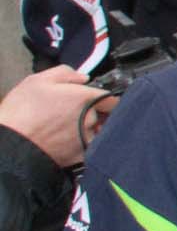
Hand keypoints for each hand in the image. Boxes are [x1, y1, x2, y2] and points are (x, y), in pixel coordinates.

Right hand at [0, 67, 114, 167]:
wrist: (10, 144)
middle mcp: (91, 119)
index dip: (105, 99)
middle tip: (71, 113)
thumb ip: (65, 74)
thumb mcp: (38, 81)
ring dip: (86, 129)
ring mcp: (86, 138)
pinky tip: (62, 140)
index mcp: (85, 99)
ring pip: (95, 132)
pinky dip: (78, 143)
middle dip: (92, 113)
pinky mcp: (79, 156)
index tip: (98, 100)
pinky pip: (86, 146)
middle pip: (103, 115)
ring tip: (63, 128)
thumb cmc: (21, 112)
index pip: (112, 99)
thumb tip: (83, 78)